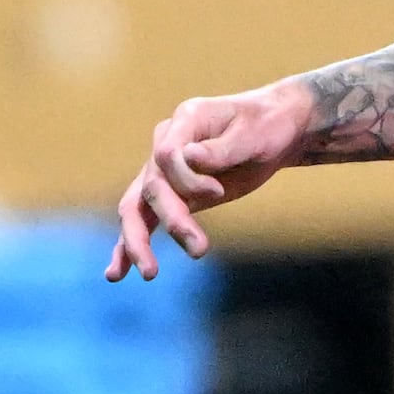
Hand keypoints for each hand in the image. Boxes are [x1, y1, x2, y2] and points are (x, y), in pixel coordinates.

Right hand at [105, 85, 305, 279]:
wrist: (275, 131)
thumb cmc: (267, 126)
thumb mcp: (253, 134)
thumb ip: (221, 148)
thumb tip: (190, 156)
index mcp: (185, 120)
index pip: (168, 154)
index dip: (189, 179)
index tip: (219, 191)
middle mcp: (167, 144)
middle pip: (152, 185)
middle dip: (172, 218)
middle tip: (198, 249)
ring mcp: (165, 171)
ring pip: (138, 207)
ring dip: (138, 241)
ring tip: (148, 273)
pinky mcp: (172, 195)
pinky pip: (145, 219)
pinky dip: (130, 246)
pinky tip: (117, 272)